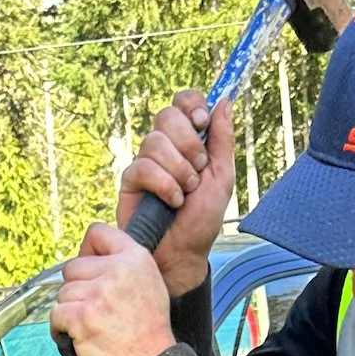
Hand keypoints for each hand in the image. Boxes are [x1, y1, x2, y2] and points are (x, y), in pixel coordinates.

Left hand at [51, 224, 174, 355]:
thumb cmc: (148, 330)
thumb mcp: (149, 283)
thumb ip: (124, 264)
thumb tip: (92, 256)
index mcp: (134, 258)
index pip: (97, 233)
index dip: (88, 252)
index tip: (90, 271)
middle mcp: (116, 271)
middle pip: (73, 267)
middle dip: (77, 288)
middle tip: (94, 309)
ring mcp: (97, 294)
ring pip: (63, 292)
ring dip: (70, 311)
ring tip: (90, 326)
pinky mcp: (81, 317)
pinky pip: (56, 315)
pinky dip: (61, 328)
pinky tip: (78, 336)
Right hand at [118, 92, 235, 295]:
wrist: (183, 254)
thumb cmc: (202, 220)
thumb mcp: (223, 177)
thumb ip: (223, 140)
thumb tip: (224, 101)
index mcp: (188, 140)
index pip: (183, 102)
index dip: (191, 105)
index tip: (202, 122)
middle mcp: (164, 147)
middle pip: (167, 115)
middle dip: (188, 143)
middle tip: (197, 170)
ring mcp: (145, 162)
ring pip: (155, 141)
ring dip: (178, 170)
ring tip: (186, 193)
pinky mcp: (130, 181)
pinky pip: (143, 166)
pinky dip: (164, 185)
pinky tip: (172, 202)